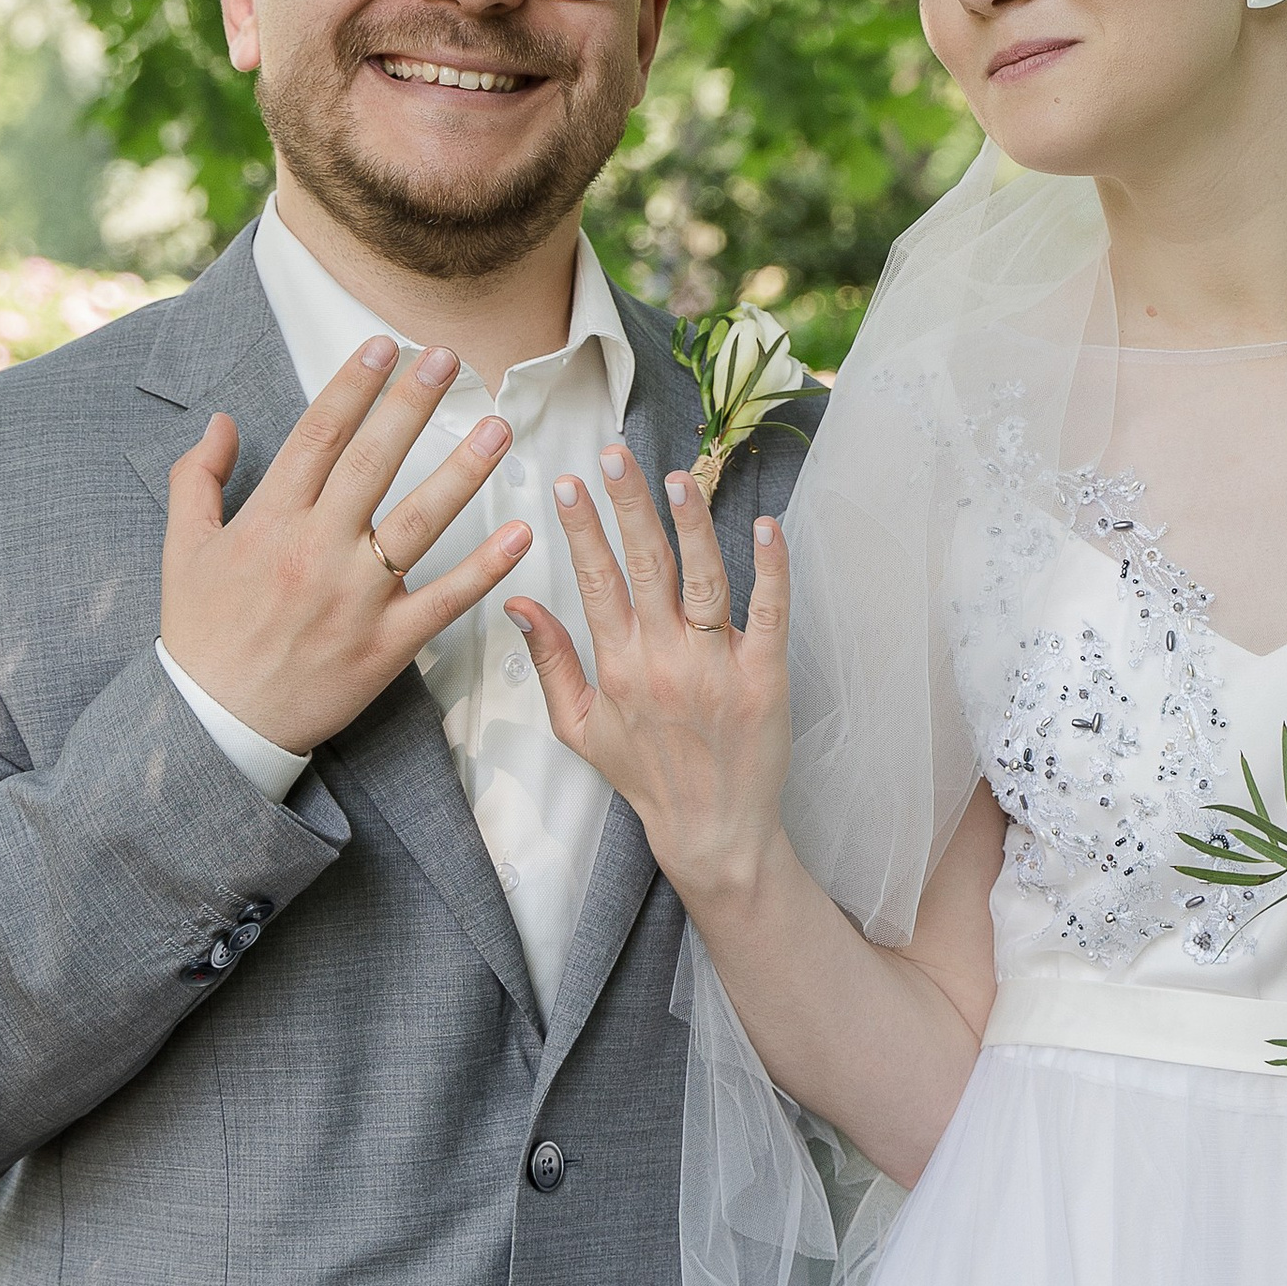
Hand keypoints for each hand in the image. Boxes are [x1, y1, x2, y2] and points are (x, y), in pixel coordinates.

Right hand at [162, 339, 530, 752]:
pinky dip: (485, 568)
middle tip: (447, 359)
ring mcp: (356, 598)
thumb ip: (198, 478)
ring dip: (463, 473)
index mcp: (269, 521)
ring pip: (418, 522)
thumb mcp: (182, 548)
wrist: (216, 724)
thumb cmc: (201, 634)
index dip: (353, 386)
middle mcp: (316, 550)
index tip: (385, 346)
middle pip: (373, 463)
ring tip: (499, 430)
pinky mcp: (386, 645)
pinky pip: (444, 600)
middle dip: (412, 405)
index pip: (318, 436)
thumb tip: (222, 420)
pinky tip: (521, 533)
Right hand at [508, 446, 791, 901]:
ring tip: (678, 477)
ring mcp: (716, 666)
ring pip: (702, 579)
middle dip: (627, 504)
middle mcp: (663, 659)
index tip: (567, 481)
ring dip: (689, 523)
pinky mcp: (765, 677)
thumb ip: (550, 662)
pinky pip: (769, 612)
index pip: (594, 580)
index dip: (581, 528)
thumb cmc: (646, 777)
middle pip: (645, 566)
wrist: (712, 831)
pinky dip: (770, 568)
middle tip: (616, 454)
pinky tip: (764, 525)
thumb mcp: (579, 726)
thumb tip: (516, 603)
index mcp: (618, 666)